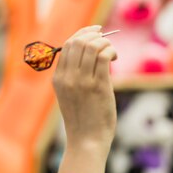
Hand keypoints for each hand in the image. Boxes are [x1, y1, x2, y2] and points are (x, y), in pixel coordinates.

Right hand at [52, 25, 116, 151]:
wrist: (86, 141)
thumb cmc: (82, 120)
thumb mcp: (69, 96)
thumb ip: (74, 76)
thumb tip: (92, 53)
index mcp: (58, 79)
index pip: (67, 45)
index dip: (82, 34)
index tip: (95, 31)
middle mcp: (67, 77)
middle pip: (78, 42)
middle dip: (95, 35)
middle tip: (106, 38)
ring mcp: (82, 81)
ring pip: (92, 46)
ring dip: (105, 43)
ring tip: (111, 52)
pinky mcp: (98, 86)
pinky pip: (104, 56)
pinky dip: (111, 51)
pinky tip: (114, 58)